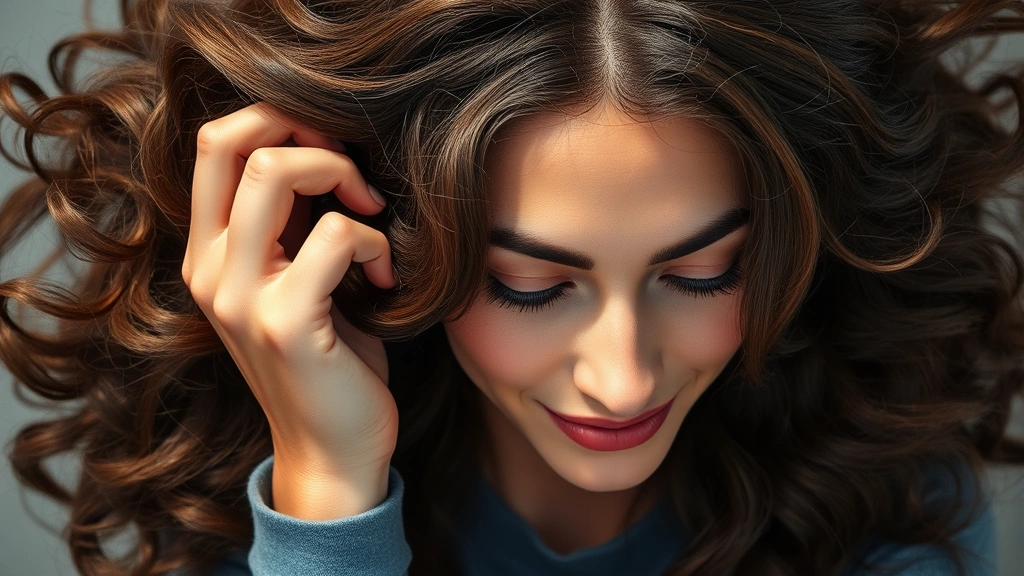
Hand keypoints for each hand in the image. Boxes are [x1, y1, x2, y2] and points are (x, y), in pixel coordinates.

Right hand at [182, 102, 397, 516]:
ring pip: (274, 172)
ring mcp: (238, 296)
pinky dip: (374, 241)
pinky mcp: (283, 322)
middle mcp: (208, 269)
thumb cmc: (328, 361)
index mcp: (208, 254)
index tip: (333, 152)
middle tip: (354, 173)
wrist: (330, 451)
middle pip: (232, 140)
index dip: (277, 121)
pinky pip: (335, 235)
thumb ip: (293, 224)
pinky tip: (385, 276)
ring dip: (343, 177)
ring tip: (373, 216)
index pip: (214, 143)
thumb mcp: (298, 280)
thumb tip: (324, 150)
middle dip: (308, 133)